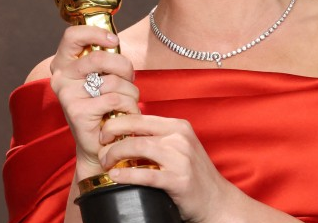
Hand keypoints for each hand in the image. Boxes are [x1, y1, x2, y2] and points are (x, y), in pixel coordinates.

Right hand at [48, 25, 139, 178]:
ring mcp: (67, 95)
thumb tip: (114, 40)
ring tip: (127, 102)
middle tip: (129, 78)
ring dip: (130, 92)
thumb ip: (105, 59)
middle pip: (99, 57)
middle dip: (124, 67)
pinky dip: (129, 107)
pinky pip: (114, 99)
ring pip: (112, 81)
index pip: (72, 35)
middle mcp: (61, 77)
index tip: (114, 41)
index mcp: (64, 63)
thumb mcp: (103, 76)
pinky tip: (126, 114)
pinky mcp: (77, 112)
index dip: (95, 33)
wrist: (99, 145)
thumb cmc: (105, 106)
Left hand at [98, 114, 241, 222]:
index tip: (104, 134)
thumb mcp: (178, 148)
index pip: (140, 116)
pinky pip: (146, 175)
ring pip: (138, 147)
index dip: (116, 123)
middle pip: (135, 129)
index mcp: (178, 126)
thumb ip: (158, 138)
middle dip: (111, 136)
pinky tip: (115, 177)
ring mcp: (181, 158)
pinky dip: (126, 175)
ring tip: (106, 163)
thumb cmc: (192, 175)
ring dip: (115, 154)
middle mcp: (180, 137)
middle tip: (100, 148)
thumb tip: (124, 132)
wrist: (216, 201)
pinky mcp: (179, 180)